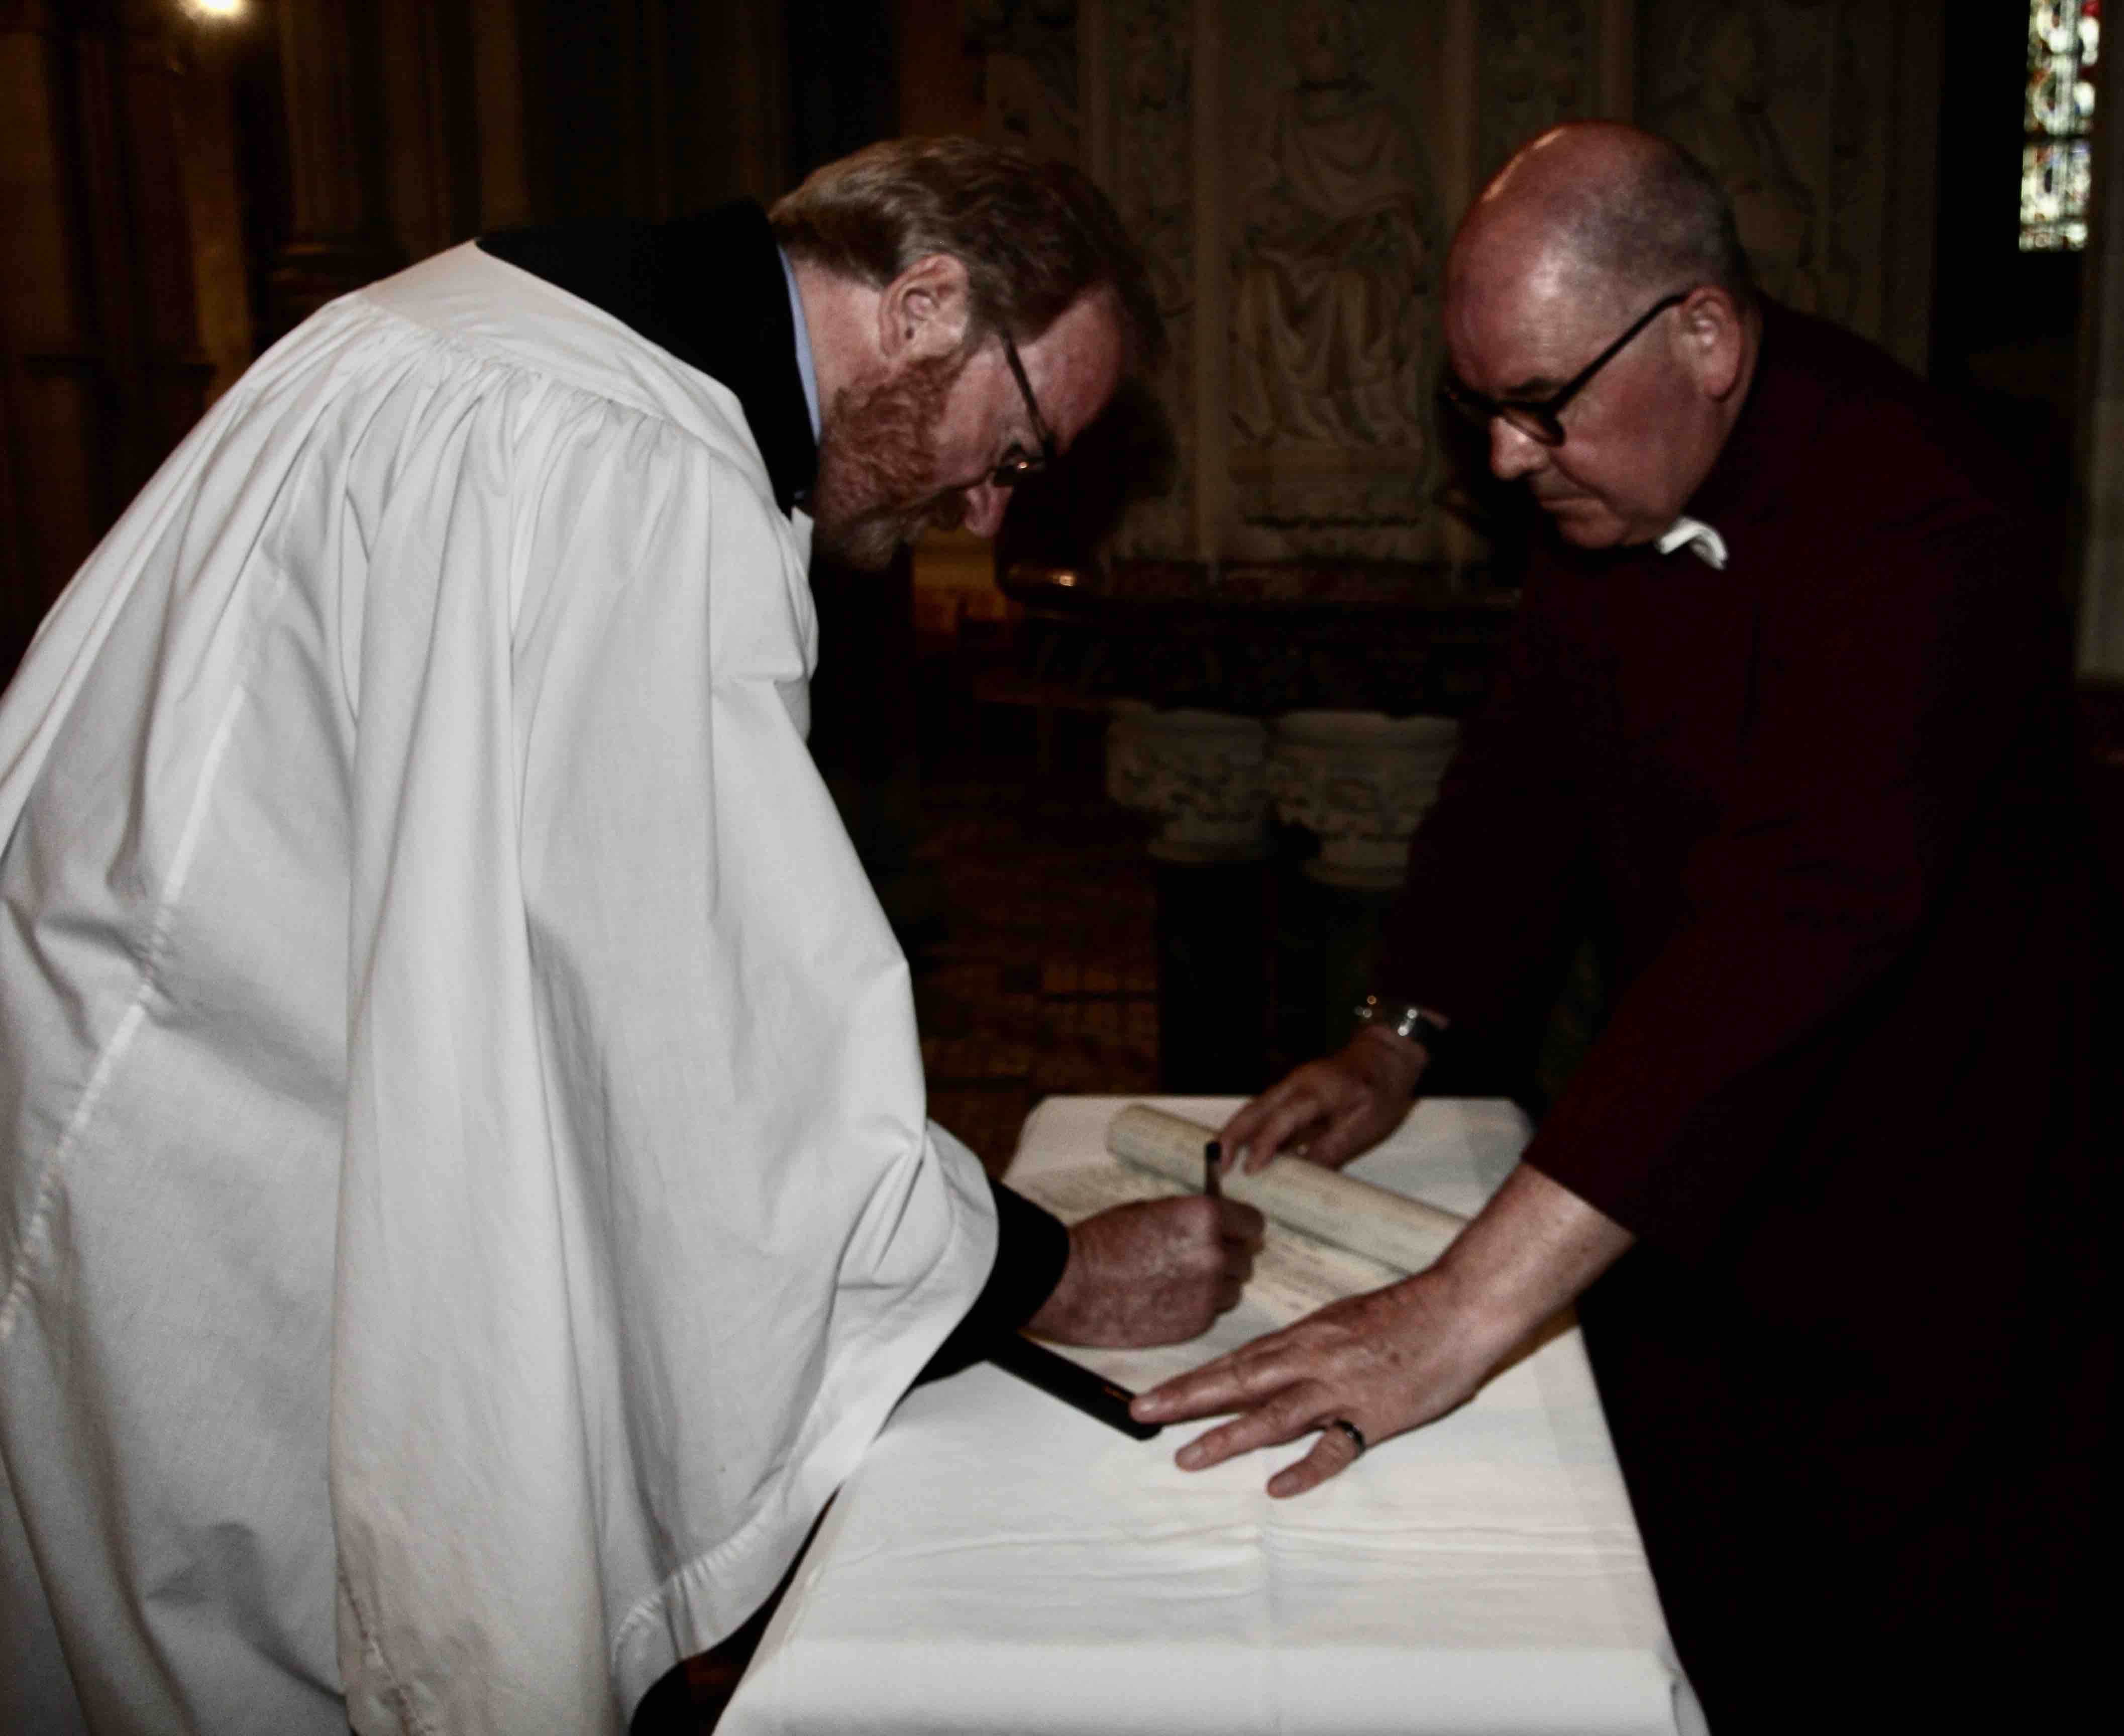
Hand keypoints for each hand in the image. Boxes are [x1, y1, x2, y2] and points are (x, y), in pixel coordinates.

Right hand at [1025, 1196, 1266, 1347]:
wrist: (1073, 1284)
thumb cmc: (1104, 1241)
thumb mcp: (1151, 1210)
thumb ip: (1191, 1218)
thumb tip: (1215, 1225)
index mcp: (1205, 1217)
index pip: (1253, 1223)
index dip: (1240, 1228)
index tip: (1231, 1232)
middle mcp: (1215, 1255)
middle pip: (1245, 1259)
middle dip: (1227, 1256)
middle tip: (1199, 1258)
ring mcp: (1207, 1293)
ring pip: (1233, 1289)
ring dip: (1216, 1284)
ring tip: (1180, 1281)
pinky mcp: (1195, 1324)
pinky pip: (1212, 1312)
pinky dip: (1198, 1307)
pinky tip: (1168, 1299)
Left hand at [1127, 1269, 1504, 1496]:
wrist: (1458, 1309)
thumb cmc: (1407, 1313)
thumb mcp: (1345, 1320)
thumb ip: (1310, 1346)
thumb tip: (1277, 1367)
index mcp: (1305, 1336)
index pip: (1236, 1361)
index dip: (1193, 1380)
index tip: (1153, 1395)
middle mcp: (1312, 1359)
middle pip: (1238, 1381)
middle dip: (1186, 1398)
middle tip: (1142, 1413)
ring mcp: (1340, 1389)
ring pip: (1272, 1414)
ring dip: (1227, 1435)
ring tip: (1187, 1456)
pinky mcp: (1374, 1415)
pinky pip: (1335, 1447)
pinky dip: (1306, 1467)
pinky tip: (1277, 1487)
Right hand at [1219, 1024, 1428, 1174]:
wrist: (1387, 1057)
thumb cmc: (1382, 1091)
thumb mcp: (1367, 1125)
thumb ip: (1333, 1149)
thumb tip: (1302, 1175)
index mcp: (1317, 1091)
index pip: (1282, 1119)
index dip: (1264, 1145)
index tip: (1250, 1170)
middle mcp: (1296, 1083)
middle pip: (1255, 1108)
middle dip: (1232, 1135)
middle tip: (1215, 1162)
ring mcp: (1292, 1084)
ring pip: (1256, 1108)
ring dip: (1236, 1131)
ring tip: (1219, 1159)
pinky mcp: (1293, 1091)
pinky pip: (1266, 1109)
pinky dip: (1251, 1128)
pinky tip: (1243, 1148)